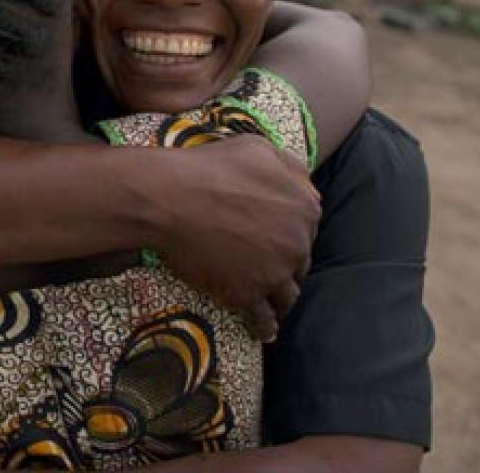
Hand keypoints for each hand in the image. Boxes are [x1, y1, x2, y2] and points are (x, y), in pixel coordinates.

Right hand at [147, 135, 319, 341]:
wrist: (171, 198)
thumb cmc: (210, 166)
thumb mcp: (259, 148)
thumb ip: (290, 167)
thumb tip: (305, 183)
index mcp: (305, 207)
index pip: (309, 225)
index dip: (293, 231)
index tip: (280, 238)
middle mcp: (298, 242)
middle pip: (301, 262)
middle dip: (290, 266)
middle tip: (275, 270)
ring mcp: (274, 272)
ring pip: (289, 295)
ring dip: (284, 301)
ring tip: (279, 309)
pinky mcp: (248, 295)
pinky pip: (263, 318)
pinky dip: (266, 326)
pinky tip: (267, 332)